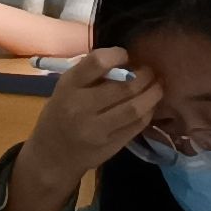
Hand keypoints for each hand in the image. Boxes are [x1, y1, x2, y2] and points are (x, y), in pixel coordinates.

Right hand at [25, 47, 163, 188]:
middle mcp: (81, 108)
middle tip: (150, 71)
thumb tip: (127, 61)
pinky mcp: (110, 146)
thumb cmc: (60, 113)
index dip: (118, 55)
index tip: (126, 55)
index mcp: (68, 87)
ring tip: (158, 85)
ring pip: (135, 108)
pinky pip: (137, 126)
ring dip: (153, 94)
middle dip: (144, 75)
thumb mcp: (66, 88)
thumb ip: (90, 74)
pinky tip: (150, 105)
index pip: (97, 63)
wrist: (53, 155)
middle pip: (124, 87)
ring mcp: (97, 130)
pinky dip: (148, 112)